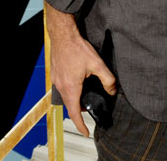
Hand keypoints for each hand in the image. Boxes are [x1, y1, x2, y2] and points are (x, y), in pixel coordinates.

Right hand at [45, 3, 115, 136]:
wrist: (63, 35)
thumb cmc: (77, 48)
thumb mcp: (97, 64)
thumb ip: (107, 79)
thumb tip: (112, 90)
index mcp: (71, 87)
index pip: (74, 113)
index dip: (80, 125)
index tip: (86, 132)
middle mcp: (61, 86)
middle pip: (69, 106)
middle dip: (79, 111)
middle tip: (90, 108)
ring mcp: (56, 80)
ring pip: (65, 97)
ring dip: (74, 100)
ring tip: (85, 95)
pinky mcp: (54, 74)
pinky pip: (62, 88)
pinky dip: (70, 91)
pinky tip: (77, 82)